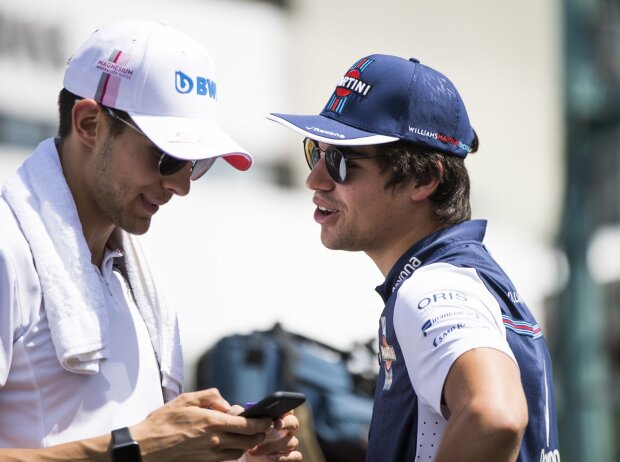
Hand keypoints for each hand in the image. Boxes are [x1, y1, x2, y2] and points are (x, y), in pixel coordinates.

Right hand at [132, 388, 273, 461]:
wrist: (145, 447)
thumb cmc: (163, 421)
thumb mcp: (187, 399)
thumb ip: (211, 397)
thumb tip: (227, 404)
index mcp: (212, 422)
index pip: (248, 424)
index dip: (262, 422)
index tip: (269, 419)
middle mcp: (215, 441)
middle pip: (249, 441)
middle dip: (260, 434)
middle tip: (263, 428)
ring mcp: (210, 455)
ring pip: (239, 452)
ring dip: (247, 444)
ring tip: (248, 435)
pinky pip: (226, 459)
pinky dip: (233, 452)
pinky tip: (230, 444)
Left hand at [239, 410, 301, 461]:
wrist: (240, 458)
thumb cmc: (241, 440)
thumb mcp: (236, 427)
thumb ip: (238, 415)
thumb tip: (244, 410)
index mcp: (275, 419)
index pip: (287, 409)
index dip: (285, 410)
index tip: (275, 417)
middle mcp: (284, 430)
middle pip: (294, 423)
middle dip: (287, 423)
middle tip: (276, 426)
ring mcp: (287, 444)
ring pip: (292, 442)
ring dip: (274, 445)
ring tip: (255, 450)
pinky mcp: (288, 458)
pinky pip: (296, 456)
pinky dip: (284, 457)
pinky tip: (269, 458)